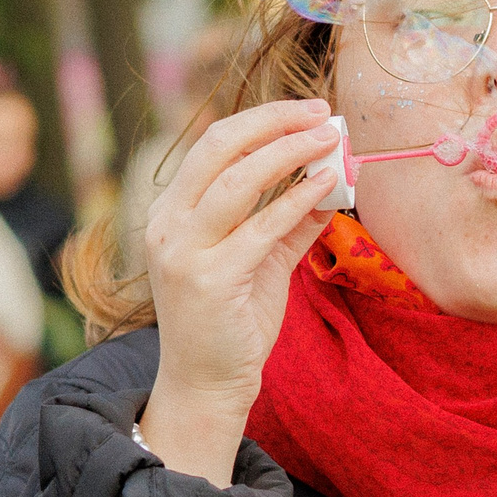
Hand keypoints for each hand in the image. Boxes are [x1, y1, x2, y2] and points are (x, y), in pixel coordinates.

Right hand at [139, 97, 340, 485]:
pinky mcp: (209, 280)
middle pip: (220, 147)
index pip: (215, 145)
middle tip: (321, 114)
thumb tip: (328, 182)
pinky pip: (261, 227)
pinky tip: (326, 186)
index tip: (308, 112)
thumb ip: (288, 223)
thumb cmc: (230, 323)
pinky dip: (297, 200)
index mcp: (171, 211)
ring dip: (290, 153)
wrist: (206, 384)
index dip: (264, 120)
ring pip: (239, 180)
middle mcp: (167, 224)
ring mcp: (182, 251)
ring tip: (330, 141)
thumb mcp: (261, 261)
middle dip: (275, 123)